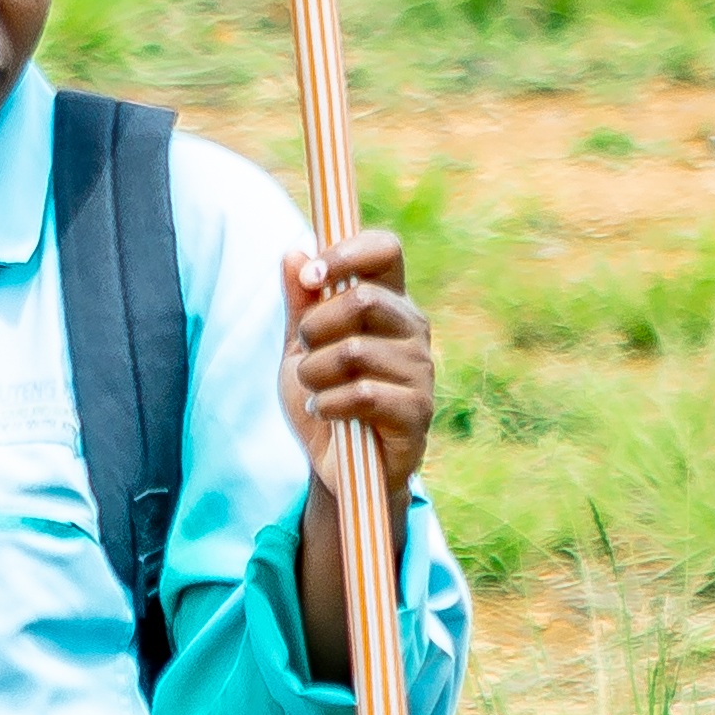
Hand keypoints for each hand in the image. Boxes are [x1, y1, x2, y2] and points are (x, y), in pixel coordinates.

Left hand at [285, 226, 433, 491]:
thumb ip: (299, 302)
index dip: (347, 253)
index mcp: (389, 301)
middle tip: (306, 352)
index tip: (311, 276)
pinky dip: (328, 405)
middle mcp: (413, 329)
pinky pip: (363, 394)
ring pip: (355, 351)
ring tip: (315, 389)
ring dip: (315, 374)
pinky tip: (327, 413)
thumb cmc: (323, 395)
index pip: (386, 251)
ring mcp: (420, 370)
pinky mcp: (418, 411)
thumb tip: (294, 252)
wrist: (335, 464)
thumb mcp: (300, 347)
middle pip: (363, 299)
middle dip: (315, 327)